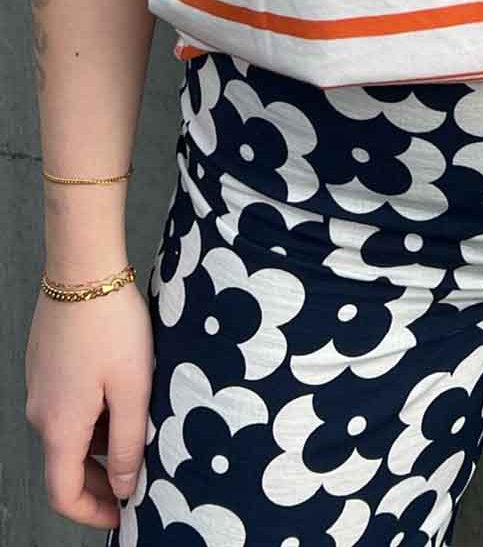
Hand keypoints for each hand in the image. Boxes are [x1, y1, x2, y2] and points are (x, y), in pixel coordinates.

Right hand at [24, 276, 153, 529]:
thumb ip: (129, 443)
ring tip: (141, 423)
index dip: (93, 512)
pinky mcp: (46, 364)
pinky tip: (123, 391)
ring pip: (71, 432)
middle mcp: (41, 412)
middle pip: (67, 464)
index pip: (64, 493)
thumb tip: (126, 486)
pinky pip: (68, 404)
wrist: (83, 267)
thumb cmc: (111, 325)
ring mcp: (40, 386)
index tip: (123, 515)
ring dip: (101, 440)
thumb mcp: (133, 388)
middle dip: (103, 478)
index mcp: (60, 426)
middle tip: (140, 476)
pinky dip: (93, 412)